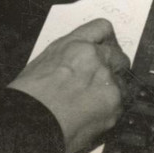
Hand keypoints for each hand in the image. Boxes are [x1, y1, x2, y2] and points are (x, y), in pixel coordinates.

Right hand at [8, 18, 129, 152]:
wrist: (30, 124)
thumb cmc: (30, 98)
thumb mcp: (44, 62)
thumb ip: (68, 56)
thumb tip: (79, 62)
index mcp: (73, 44)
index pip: (102, 28)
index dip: (105, 40)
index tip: (106, 49)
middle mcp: (93, 55)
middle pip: (117, 54)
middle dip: (112, 67)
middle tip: (102, 82)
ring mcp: (105, 78)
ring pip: (123, 78)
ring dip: (114, 88)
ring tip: (97, 103)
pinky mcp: (113, 102)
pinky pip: (123, 101)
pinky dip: (114, 108)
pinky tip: (98, 114)